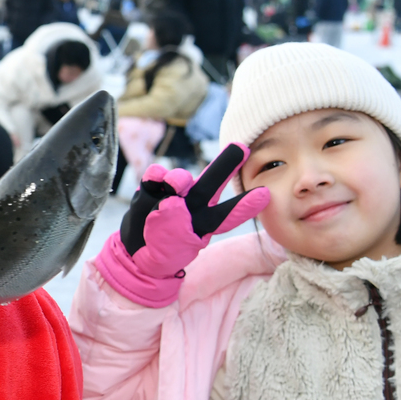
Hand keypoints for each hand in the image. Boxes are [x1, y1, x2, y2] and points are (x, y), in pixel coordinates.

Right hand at [95, 144, 269, 305]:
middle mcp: (192, 205)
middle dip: (226, 164)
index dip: (245, 206)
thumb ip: (172, 224)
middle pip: (211, 183)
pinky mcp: (151, 189)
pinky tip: (155, 180)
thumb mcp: (170, 249)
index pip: (228, 215)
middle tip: (241, 147)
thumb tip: (172, 198)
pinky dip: (156, 175)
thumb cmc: (160, 251)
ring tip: (174, 188)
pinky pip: (155, 175)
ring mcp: (172, 195)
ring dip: (179, 180)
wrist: (135, 252)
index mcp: (205, 224)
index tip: (265, 195)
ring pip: (181, 178)